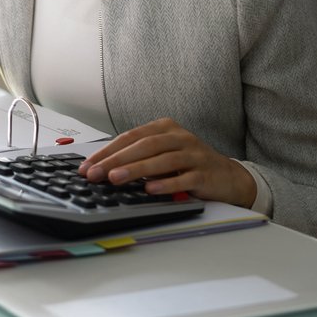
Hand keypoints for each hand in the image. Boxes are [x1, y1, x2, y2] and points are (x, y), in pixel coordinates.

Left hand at [77, 117, 257, 207]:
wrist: (228, 177)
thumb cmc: (188, 165)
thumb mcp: (162, 155)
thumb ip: (138, 157)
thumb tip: (102, 169)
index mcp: (164, 127)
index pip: (130, 137)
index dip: (107, 151)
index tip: (88, 166)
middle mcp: (179, 137)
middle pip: (143, 146)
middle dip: (115, 160)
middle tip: (95, 174)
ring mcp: (194, 154)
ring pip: (161, 160)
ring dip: (135, 170)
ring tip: (115, 179)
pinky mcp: (205, 173)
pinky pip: (183, 178)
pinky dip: (165, 183)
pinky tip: (150, 189)